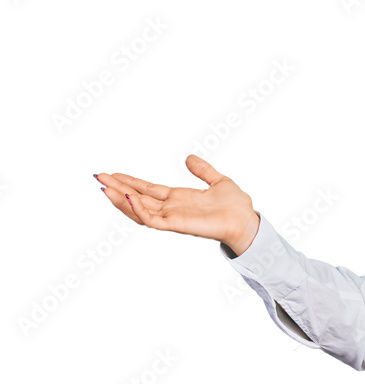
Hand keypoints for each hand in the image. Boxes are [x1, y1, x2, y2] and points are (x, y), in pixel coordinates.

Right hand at [96, 155, 260, 254]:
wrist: (247, 221)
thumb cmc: (237, 206)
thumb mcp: (218, 181)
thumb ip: (203, 170)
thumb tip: (189, 158)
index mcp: (179, 198)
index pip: (148, 189)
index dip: (130, 182)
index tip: (112, 174)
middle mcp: (172, 208)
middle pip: (138, 198)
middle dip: (117, 189)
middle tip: (98, 177)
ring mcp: (173, 218)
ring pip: (139, 210)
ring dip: (120, 200)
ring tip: (104, 188)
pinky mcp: (177, 225)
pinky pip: (151, 220)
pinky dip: (138, 209)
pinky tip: (127, 197)